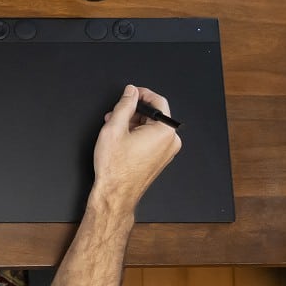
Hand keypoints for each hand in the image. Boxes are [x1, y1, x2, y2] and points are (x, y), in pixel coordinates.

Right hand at [90, 85, 181, 216]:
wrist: (115, 194)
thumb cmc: (116, 168)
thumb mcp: (114, 128)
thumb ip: (125, 104)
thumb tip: (131, 92)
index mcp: (165, 132)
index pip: (159, 102)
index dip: (143, 94)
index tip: (131, 92)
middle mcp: (171, 142)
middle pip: (155, 115)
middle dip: (134, 111)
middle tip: (116, 113)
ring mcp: (167, 153)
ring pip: (151, 128)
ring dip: (134, 123)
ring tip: (114, 127)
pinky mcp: (160, 159)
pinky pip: (152, 139)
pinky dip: (138, 134)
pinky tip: (121, 138)